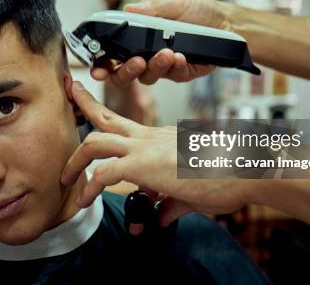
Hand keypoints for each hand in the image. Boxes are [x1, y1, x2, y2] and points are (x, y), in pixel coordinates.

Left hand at [61, 81, 252, 232]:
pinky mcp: (144, 165)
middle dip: (83, 106)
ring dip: (76, 158)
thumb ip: (170, 203)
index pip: (125, 122)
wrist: (244, 170)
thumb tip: (159, 217)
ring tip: (65, 176)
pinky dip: (91, 188)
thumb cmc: (225, 176)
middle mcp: (149, 138)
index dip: (103, 114)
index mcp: (159, 139)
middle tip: (69, 93)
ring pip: (96, 141)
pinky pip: (105, 173)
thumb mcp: (191, 192)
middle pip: (106, 118)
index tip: (89, 103)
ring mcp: (145, 148)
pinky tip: (85, 201)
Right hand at [91, 0, 236, 85]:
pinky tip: (181, 57)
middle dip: (125, 71)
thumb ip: (153, 8)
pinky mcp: (180, 73)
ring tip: (168, 53)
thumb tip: (129, 8)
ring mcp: (162, 66)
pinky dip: (175, 67)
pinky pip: (172, 76)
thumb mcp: (176, 4)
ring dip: (154, 66)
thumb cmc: (200, 12)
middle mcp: (145, 53)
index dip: (101, 62)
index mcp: (138, 36)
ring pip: (147, 77)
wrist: (228, 23)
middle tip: (136, 62)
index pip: (112, 52)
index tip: (98, 67)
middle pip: (123, 73)